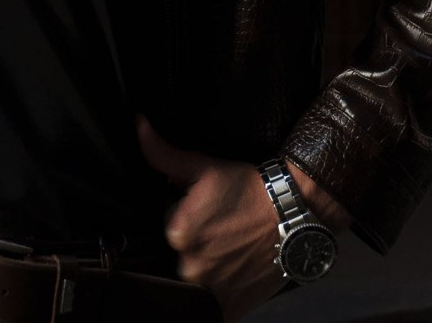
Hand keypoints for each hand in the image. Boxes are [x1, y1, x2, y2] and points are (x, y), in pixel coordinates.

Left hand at [135, 115, 349, 319]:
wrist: (293, 214)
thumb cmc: (247, 189)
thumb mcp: (203, 167)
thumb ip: (164, 154)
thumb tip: (139, 126)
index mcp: (178, 233)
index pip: (171, 224)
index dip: (189, 214)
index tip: (208, 209)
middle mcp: (191, 267)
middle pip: (185, 253)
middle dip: (199, 241)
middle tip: (224, 227)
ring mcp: (213, 291)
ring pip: (200, 276)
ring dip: (210, 265)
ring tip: (231, 248)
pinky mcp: (232, 308)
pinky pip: (215, 304)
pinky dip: (221, 289)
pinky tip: (235, 269)